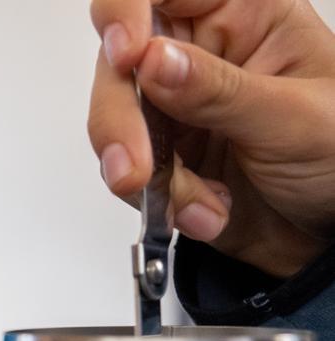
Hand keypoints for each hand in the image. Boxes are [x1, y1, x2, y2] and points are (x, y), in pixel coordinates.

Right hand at [88, 0, 334, 277]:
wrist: (333, 233)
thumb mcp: (293, 117)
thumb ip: (220, 90)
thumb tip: (152, 60)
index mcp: (242, 15)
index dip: (128, 13)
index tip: (128, 54)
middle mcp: (198, 56)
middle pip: (120, 61)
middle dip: (121, 117)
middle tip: (135, 163)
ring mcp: (174, 108)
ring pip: (114, 122)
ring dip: (142, 171)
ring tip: (193, 203)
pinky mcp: (161, 156)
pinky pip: (129, 173)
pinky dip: (162, 201)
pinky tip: (206, 210)